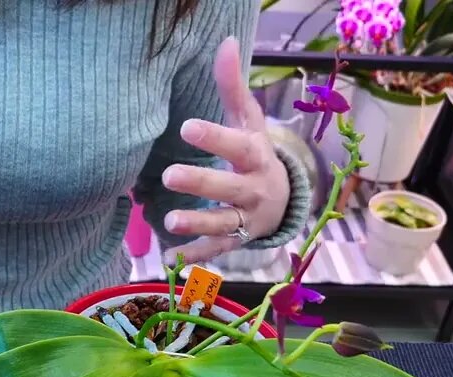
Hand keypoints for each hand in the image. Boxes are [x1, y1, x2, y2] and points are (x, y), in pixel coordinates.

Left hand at [160, 37, 290, 264]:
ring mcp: (245, 219)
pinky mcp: (236, 241)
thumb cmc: (254, 153)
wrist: (284, 201)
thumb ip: (232, 86)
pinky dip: (195, 255)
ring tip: (168, 222)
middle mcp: (253, 189)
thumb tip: (224, 41)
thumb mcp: (247, 121)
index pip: (236, 145)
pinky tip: (169, 259)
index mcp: (256, 156)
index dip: (215, 137)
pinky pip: (216, 249)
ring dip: (197, 223)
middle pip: (228, 186)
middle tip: (169, 174)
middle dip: (201, 182)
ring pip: (222, 222)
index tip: (187, 127)